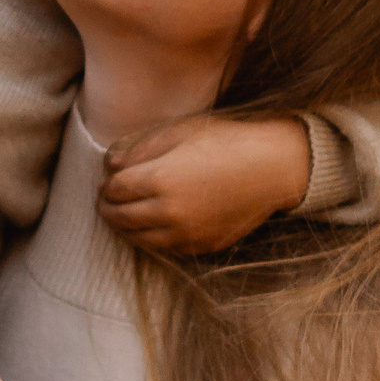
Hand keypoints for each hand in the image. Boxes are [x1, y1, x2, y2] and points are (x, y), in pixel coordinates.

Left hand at [99, 112, 311, 257]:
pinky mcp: (203, 246)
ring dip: (124, 228)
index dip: (107, 185)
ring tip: (122, 216)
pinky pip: (165, 249)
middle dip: (107, 208)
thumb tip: (110, 165)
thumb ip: (139, 148)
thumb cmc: (226, 142)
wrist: (273, 168)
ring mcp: (187, 234)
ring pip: (139, 240)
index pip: (114, 190)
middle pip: (120, 218)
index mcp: (159, 179)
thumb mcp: (179, 132)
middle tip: (106, 201)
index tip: (107, 181)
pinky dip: (151, 239)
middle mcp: (169, 212)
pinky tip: (151, 227)